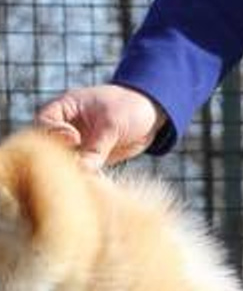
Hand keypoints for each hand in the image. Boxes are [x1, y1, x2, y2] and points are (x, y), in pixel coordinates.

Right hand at [35, 84, 166, 169]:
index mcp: (65, 109)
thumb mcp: (112, 123)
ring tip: (93, 178)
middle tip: (80, 167)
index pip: (44, 123)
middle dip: (64, 158)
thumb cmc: (128, 107)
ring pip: (70, 161)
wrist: (150, 114)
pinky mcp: (93, 158)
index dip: (54, 133)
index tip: (75, 138)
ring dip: (79, 171)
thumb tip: (83, 168)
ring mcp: (80, 144)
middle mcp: (68, 127)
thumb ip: (97, 146)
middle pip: (53, 146)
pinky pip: (87, 171)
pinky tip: (101, 184)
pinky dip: (92, 178)